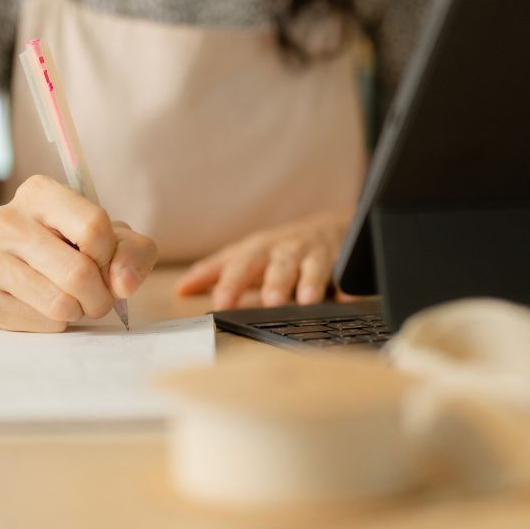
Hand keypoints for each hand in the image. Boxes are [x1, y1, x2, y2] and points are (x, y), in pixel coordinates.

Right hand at [0, 175, 157, 330]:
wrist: (11, 260)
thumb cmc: (72, 245)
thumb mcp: (112, 237)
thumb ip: (132, 252)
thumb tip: (124, 284)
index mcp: (38, 192)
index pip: (93, 227)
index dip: (110, 255)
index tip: (104, 261)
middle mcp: (5, 220)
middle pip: (78, 273)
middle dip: (101, 295)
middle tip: (97, 295)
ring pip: (59, 303)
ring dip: (79, 310)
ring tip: (72, 299)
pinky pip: (40, 324)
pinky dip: (55, 323)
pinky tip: (45, 306)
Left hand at [176, 208, 351, 309]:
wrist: (328, 226)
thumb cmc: (278, 248)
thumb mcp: (245, 255)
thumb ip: (213, 272)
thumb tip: (181, 288)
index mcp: (259, 250)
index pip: (241, 265)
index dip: (231, 283)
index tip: (221, 302)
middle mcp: (286, 250)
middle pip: (278, 265)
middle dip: (274, 281)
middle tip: (271, 301)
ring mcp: (315, 254)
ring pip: (313, 267)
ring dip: (310, 282)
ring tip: (307, 300)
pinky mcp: (342, 261)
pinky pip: (346, 273)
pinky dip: (348, 285)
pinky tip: (348, 298)